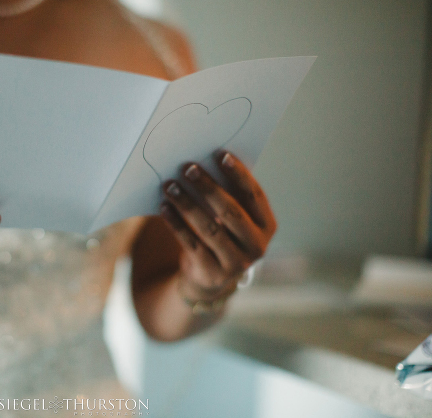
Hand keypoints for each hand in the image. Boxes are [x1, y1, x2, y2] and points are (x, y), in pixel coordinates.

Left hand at [160, 151, 275, 306]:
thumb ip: (228, 195)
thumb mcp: (233, 219)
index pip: (254, 195)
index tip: (221, 155)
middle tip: (189, 168)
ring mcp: (236, 263)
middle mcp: (257, 246)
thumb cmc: (223, 234)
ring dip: (187, 204)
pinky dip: (176, 224)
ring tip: (170, 185)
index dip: (239, 174)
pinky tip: (165, 207)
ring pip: (209, 228)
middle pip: (231, 212)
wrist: (211, 277)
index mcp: (267, 225)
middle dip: (208, 188)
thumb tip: (203, 163)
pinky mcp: (212, 273)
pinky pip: (191, 244)